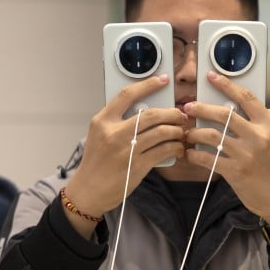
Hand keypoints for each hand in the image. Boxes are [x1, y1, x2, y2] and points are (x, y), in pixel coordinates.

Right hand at [62, 74, 185, 236]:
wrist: (88, 190)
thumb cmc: (96, 162)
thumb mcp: (99, 135)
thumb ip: (117, 121)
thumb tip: (145, 112)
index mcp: (102, 121)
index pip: (127, 95)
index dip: (148, 84)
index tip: (162, 80)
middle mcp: (114, 133)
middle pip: (151, 114)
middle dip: (171, 113)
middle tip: (180, 115)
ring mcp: (126, 150)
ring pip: (161, 132)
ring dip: (176, 131)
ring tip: (180, 133)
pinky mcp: (137, 165)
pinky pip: (164, 150)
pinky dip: (175, 147)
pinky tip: (177, 148)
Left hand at [183, 71, 269, 225]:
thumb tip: (263, 106)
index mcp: (269, 125)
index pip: (245, 98)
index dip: (226, 85)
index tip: (211, 77)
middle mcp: (258, 137)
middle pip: (223, 114)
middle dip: (201, 108)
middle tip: (188, 108)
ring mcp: (246, 154)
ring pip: (211, 135)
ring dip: (194, 133)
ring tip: (188, 133)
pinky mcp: (235, 171)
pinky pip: (208, 157)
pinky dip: (195, 154)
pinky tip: (191, 153)